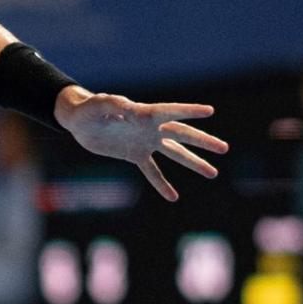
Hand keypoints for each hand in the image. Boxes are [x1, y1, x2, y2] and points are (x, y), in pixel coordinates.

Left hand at [55, 86, 228, 201]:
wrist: (79, 122)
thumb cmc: (88, 109)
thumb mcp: (98, 106)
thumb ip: (114, 106)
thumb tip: (131, 110)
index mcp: (143, 113)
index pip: (170, 111)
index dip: (188, 111)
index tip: (209, 111)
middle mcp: (149, 128)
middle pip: (181, 134)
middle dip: (202, 141)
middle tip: (224, 148)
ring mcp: (144, 142)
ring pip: (174, 153)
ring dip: (193, 162)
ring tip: (213, 173)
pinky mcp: (134, 155)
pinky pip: (151, 171)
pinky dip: (161, 184)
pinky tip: (174, 197)